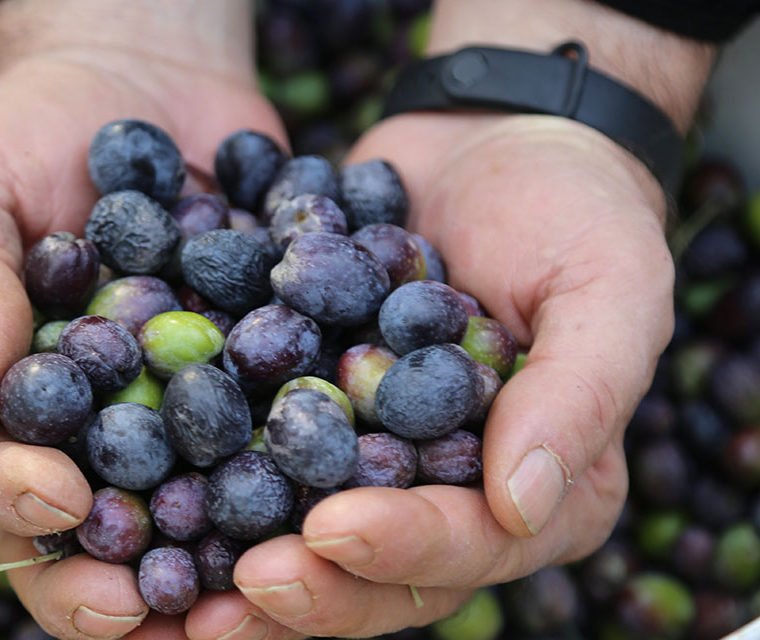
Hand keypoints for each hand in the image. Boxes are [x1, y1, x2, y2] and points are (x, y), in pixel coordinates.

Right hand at [0, 1, 304, 636]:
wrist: (142, 91)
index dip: (10, 502)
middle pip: (76, 539)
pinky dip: (294, 489)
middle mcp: (69, 439)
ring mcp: (161, 430)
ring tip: (246, 591)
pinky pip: (266, 457)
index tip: (59, 502)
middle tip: (145, 605)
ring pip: (177, 525)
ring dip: (205, 569)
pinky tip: (329, 504)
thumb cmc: (26, 135)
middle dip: (103, 584)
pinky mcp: (243, 403)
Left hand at [224, 111, 673, 636]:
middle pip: (382, 574)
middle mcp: (453, 495)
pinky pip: (257, 462)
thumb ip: (578, 396)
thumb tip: (522, 505)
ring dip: (245, 567)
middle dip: (314, 585)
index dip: (405, 548)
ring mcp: (376, 461)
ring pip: (310, 542)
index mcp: (540, 491)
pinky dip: (204, 482)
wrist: (487, 138)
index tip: (332, 528)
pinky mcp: (310, 416)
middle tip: (241, 586)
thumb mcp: (611, 288)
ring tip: (180, 588)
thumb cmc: (574, 208)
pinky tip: (148, 491)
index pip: (473, 543)